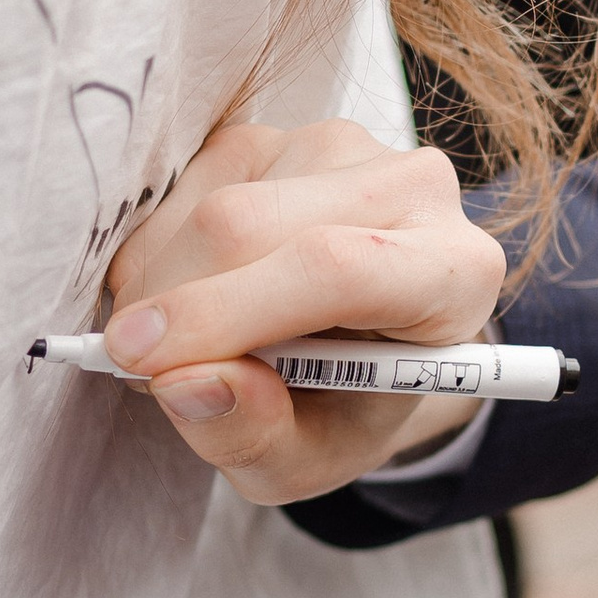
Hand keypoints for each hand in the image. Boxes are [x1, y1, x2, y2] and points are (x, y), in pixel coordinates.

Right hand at [100, 120, 504, 502]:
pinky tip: (192, 294)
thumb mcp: (306, 462)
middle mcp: (408, 188)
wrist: (358, 350)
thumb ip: (253, 437)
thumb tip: (187, 384)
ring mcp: (336, 148)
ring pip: (206, 206)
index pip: (336, 268)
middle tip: (144, 371)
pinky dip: (155, 257)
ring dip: (160, 287)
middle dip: (174, 305)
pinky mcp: (272, 135)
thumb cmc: (342, 409)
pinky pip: (179, 188)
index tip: (145, 362)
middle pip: (250, 225)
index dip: (229, 313)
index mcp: (452, 272)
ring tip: (191, 343)